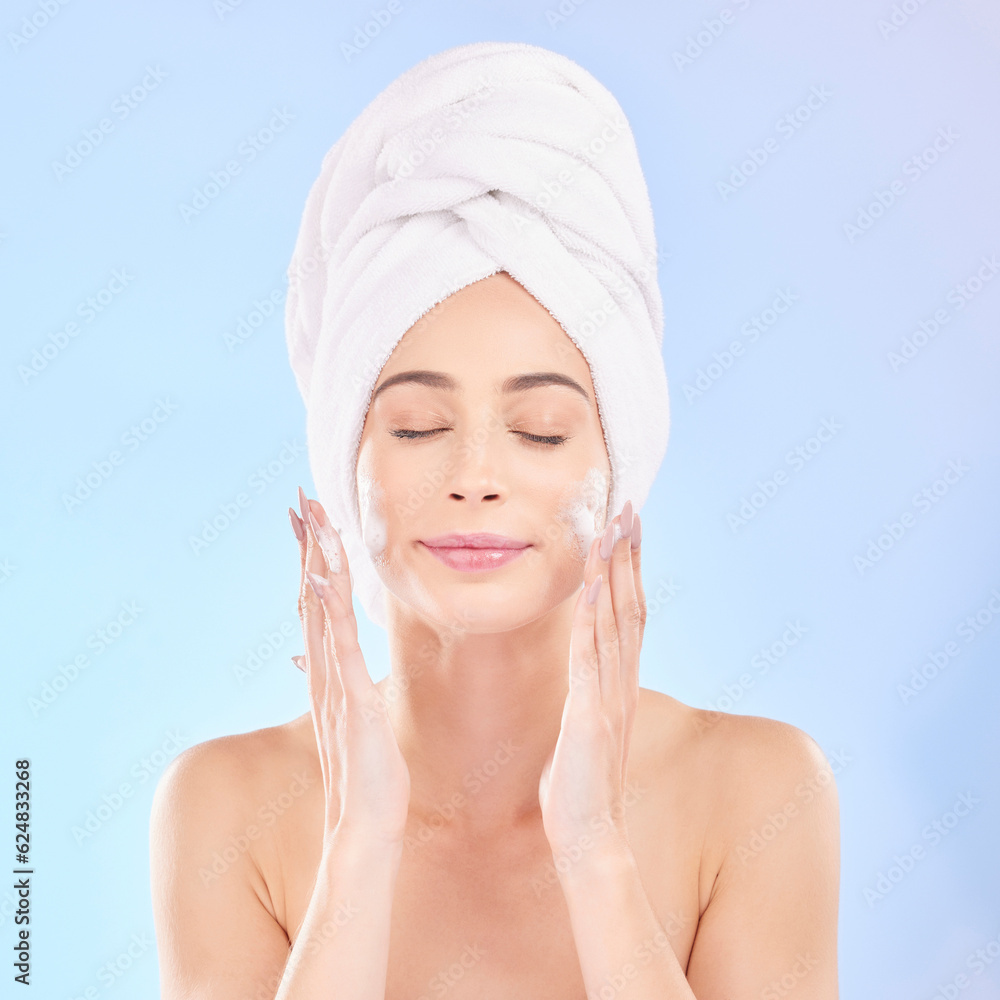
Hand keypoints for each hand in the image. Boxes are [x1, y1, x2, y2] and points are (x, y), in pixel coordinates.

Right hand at [289, 488, 410, 846]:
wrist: (366, 823)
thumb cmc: (368, 773)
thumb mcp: (359, 717)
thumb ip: (346, 686)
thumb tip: (344, 666)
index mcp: (330, 671)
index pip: (318, 605)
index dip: (311, 560)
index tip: (308, 521)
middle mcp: (325, 670)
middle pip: (312, 596)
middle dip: (307, 546)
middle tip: (300, 498)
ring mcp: (334, 684)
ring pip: (321, 612)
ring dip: (314, 563)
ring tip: (308, 518)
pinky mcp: (350, 701)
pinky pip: (338, 650)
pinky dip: (327, 613)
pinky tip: (320, 579)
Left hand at [538, 500, 644, 858]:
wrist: (588, 836)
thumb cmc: (578, 785)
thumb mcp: (582, 727)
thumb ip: (585, 695)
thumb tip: (578, 673)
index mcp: (618, 683)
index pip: (629, 614)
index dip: (629, 570)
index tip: (626, 530)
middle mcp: (621, 682)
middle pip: (631, 605)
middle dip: (629, 555)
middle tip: (629, 509)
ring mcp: (610, 696)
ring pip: (616, 620)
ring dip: (615, 572)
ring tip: (614, 528)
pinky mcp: (590, 713)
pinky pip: (591, 655)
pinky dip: (593, 616)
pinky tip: (591, 583)